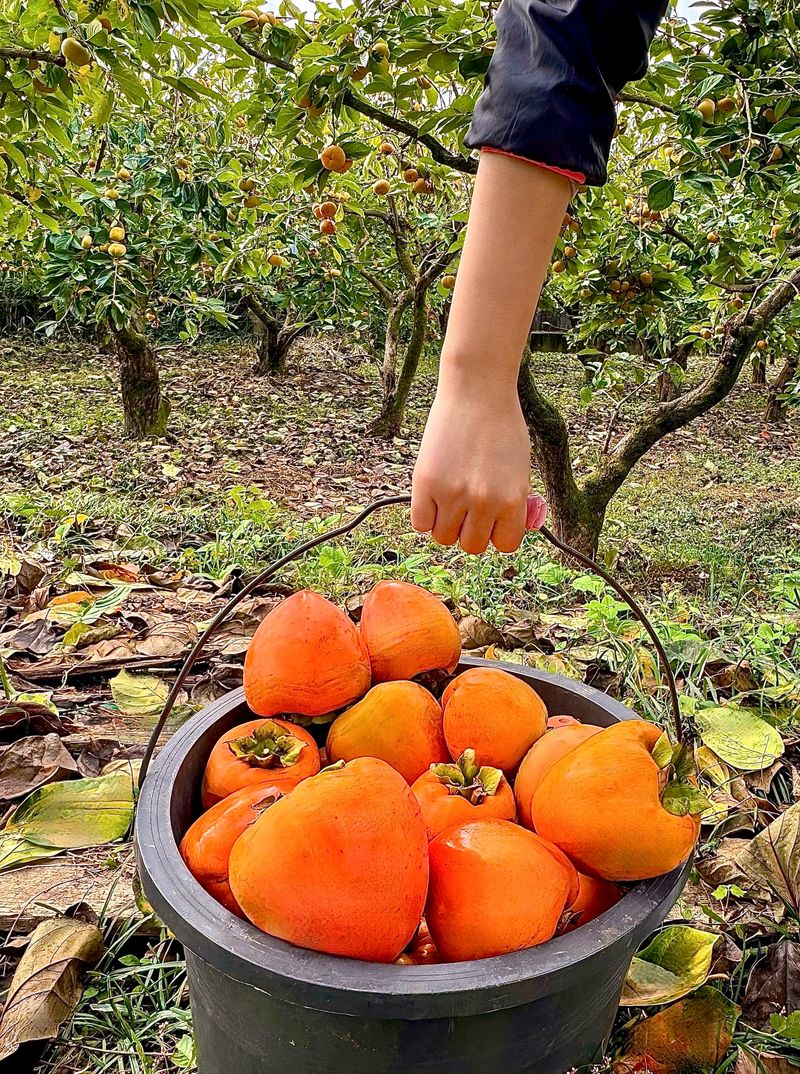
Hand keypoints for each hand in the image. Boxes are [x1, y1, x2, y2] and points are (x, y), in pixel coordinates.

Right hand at [411, 381, 530, 553]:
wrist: (477, 390)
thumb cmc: (502, 425)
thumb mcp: (520, 468)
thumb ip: (513, 501)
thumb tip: (504, 530)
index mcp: (512, 499)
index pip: (505, 544)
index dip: (495, 533)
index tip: (490, 520)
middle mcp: (483, 502)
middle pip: (471, 545)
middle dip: (469, 530)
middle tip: (467, 507)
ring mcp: (452, 494)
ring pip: (444, 538)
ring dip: (446, 524)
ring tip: (448, 499)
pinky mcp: (425, 482)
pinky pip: (420, 523)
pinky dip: (425, 515)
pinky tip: (432, 496)